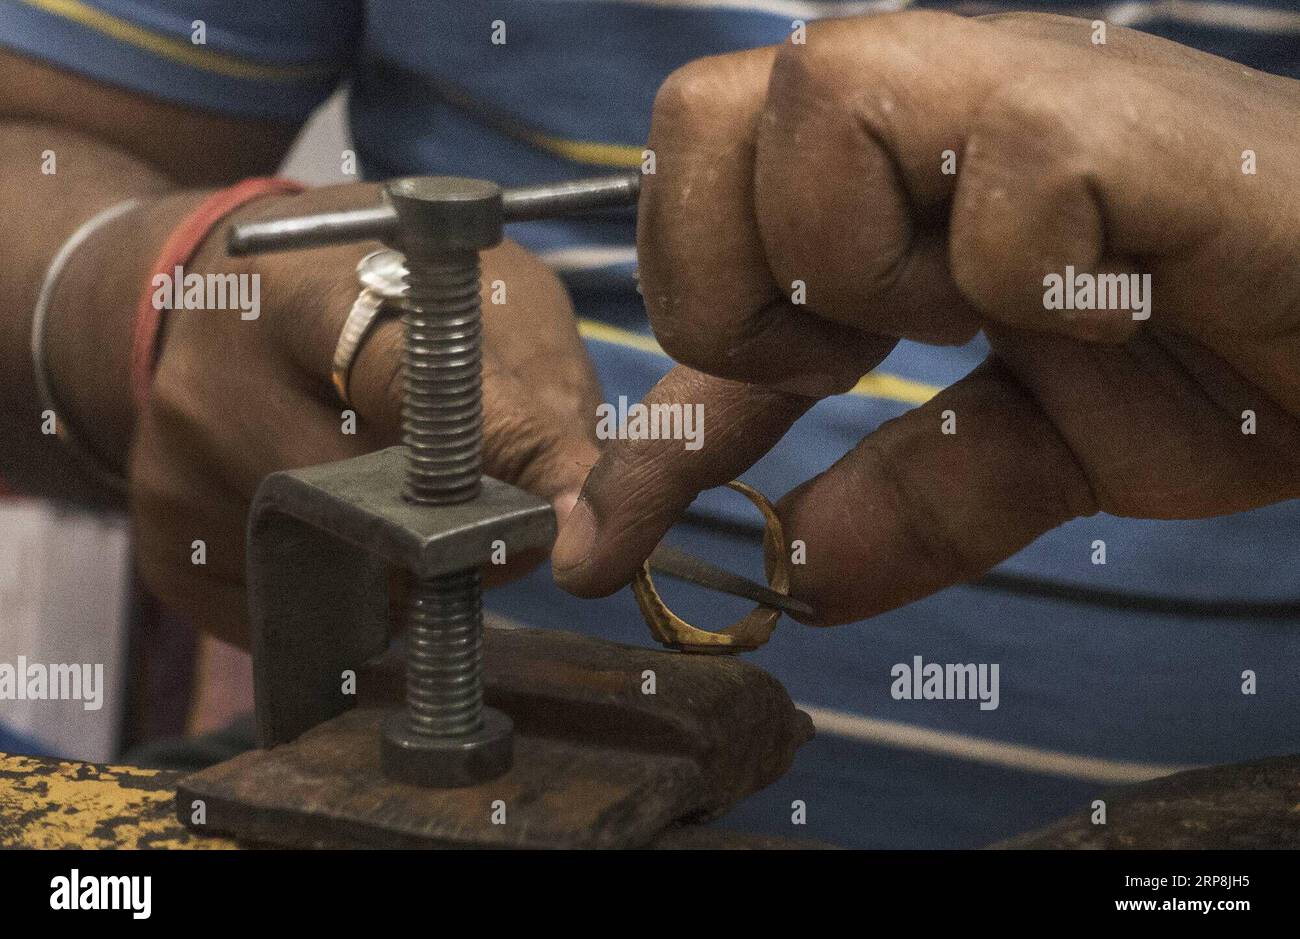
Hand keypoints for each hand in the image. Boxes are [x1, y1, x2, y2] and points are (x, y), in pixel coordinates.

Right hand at [129, 183, 600, 645]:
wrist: (219, 300)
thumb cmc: (377, 291)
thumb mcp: (474, 293)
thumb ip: (536, 388)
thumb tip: (578, 507)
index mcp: (302, 292)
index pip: (409, 382)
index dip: (501, 451)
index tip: (568, 514)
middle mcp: (214, 380)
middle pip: (371, 503)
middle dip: (460, 531)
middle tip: (502, 524)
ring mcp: (173, 468)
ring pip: (338, 571)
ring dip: (407, 571)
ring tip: (417, 512)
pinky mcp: (162, 541)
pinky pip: (287, 613)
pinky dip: (345, 597)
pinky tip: (351, 536)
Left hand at [553, 12, 1299, 624]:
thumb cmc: (1221, 349)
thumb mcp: (1033, 452)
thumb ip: (911, 496)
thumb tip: (794, 574)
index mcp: (889, 179)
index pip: (689, 237)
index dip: (640, 402)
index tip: (609, 533)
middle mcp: (930, 108)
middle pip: (695, 113)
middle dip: (725, 285)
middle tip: (838, 365)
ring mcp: (1021, 92)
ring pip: (814, 96)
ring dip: (861, 264)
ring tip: (972, 320)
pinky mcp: (1128, 116)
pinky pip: (1004, 174)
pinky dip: (1024, 272)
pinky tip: (1100, 302)